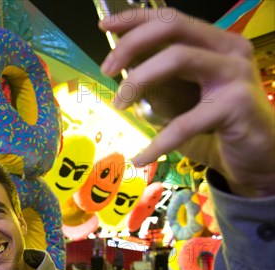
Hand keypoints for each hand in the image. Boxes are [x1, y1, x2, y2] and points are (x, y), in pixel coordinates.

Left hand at [99, 8, 273, 196]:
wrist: (257, 158)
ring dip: (139, 80)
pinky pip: (185, 122)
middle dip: (131, 44)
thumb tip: (118, 71)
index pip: (171, 18)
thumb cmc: (217, 126)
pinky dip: (158, 142)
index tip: (105, 27)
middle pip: (172, 27)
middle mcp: (229, 48)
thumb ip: (160, 79)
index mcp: (214, 42)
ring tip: (119, 105)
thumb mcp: (184, 96)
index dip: (135, 19)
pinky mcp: (238, 104)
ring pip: (178, 58)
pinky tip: (140, 157)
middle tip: (106, 70)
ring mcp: (236, 73)